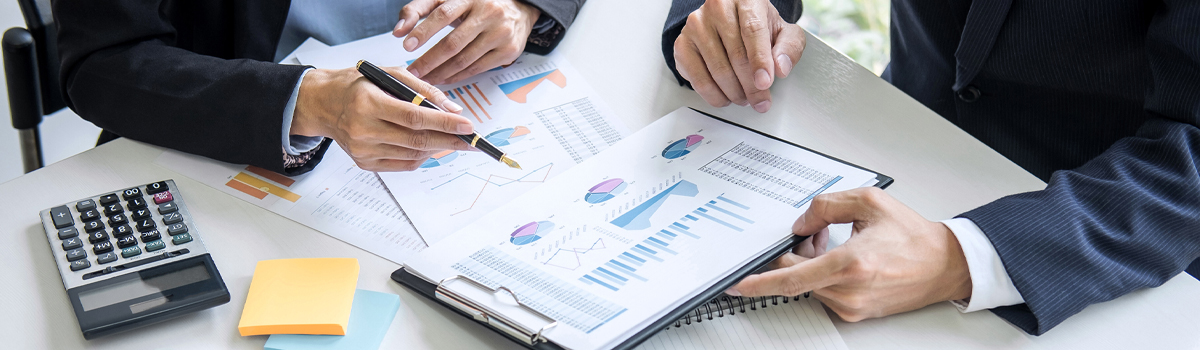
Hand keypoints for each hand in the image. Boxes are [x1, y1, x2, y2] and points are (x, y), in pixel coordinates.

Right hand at [290, 66, 473, 171]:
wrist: (323, 103)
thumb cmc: (358, 85)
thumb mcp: (389, 74)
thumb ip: (423, 90)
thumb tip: (453, 109)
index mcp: (367, 103)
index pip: (414, 117)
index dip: (444, 123)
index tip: (467, 125)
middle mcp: (362, 129)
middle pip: (416, 140)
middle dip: (449, 140)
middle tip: (471, 140)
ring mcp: (362, 150)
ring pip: (413, 155)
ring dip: (438, 148)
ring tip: (452, 140)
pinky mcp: (364, 163)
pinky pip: (403, 165)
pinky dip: (422, 156)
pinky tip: (430, 146)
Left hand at [393, 0, 540, 84]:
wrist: (519, 7)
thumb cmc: (477, 4)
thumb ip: (419, 9)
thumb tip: (399, 31)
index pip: (443, 14)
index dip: (424, 31)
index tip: (407, 46)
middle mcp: (488, 13)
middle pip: (453, 43)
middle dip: (429, 60)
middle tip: (413, 71)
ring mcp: (500, 33)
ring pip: (464, 59)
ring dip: (441, 72)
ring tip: (425, 78)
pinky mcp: (508, 51)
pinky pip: (477, 68)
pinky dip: (458, 76)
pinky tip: (444, 78)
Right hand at [674, 0, 805, 112]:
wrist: (728, 20)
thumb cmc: (755, 26)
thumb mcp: (781, 32)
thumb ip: (789, 47)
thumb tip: (781, 68)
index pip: (752, 30)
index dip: (760, 60)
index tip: (765, 83)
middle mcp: (717, 8)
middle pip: (736, 55)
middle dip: (751, 86)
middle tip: (761, 101)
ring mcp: (696, 26)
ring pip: (718, 70)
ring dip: (735, 93)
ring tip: (745, 98)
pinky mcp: (682, 44)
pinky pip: (698, 80)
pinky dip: (714, 96)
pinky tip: (726, 97)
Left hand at [726, 187, 972, 321]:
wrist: (945, 266)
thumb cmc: (913, 237)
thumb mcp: (869, 202)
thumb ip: (826, 205)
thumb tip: (800, 223)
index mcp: (851, 264)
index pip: (790, 278)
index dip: (759, 282)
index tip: (737, 284)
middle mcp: (849, 290)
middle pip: (795, 278)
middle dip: (793, 255)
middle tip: (812, 234)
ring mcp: (852, 306)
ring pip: (809, 285)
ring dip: (810, 264)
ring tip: (834, 243)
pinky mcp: (856, 314)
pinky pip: (824, 293)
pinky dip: (823, 275)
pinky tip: (842, 259)